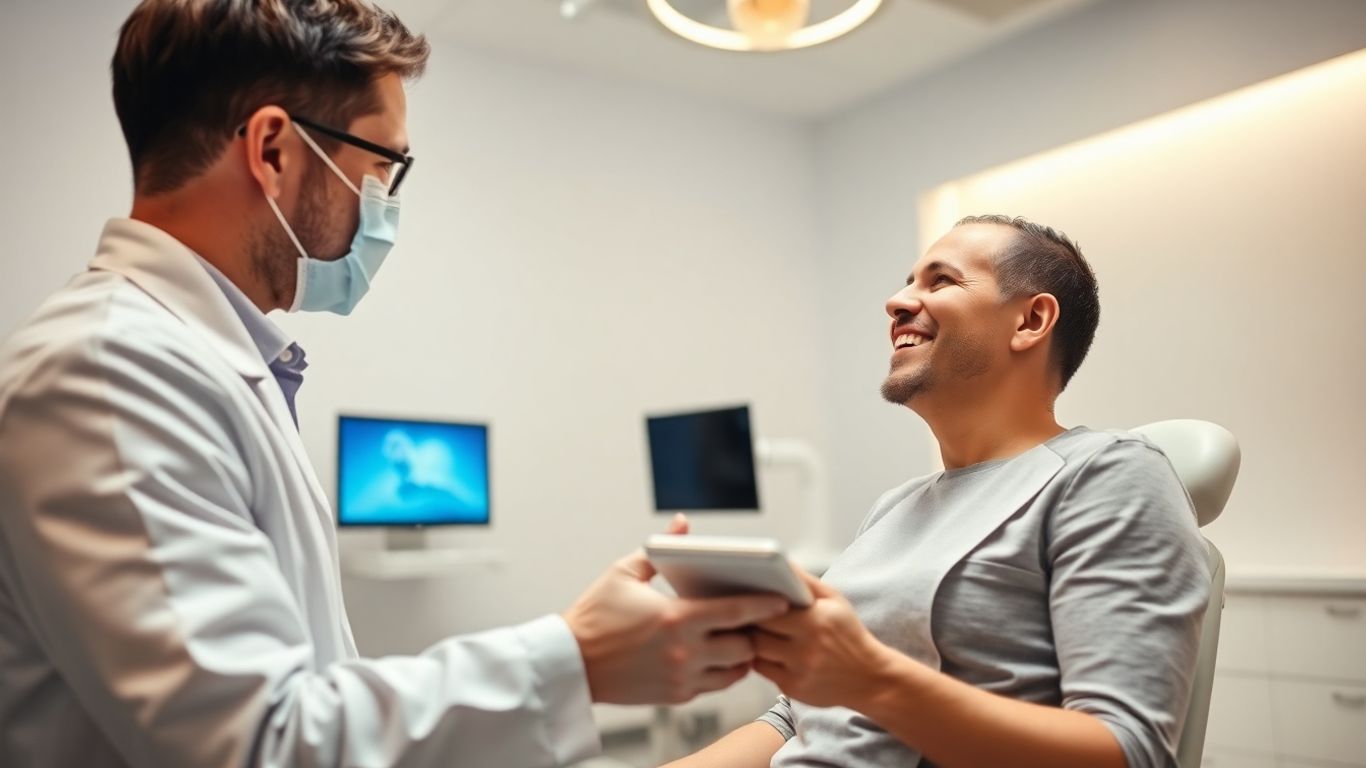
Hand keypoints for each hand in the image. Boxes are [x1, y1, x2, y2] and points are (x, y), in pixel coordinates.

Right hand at [562, 514, 789, 704]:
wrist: (570, 664)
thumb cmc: (594, 616)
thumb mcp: (624, 573)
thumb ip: (660, 548)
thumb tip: (682, 524)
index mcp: (675, 618)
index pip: (736, 612)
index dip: (764, 605)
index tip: (782, 599)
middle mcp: (683, 652)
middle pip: (744, 646)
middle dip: (754, 632)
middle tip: (757, 618)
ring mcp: (681, 678)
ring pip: (734, 671)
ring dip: (742, 655)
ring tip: (741, 637)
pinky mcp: (676, 696)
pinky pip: (714, 686)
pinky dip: (722, 671)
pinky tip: (719, 655)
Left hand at [752, 568, 895, 708]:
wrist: (870, 678)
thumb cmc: (849, 634)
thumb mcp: (835, 601)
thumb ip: (805, 581)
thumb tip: (780, 563)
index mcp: (815, 620)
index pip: (767, 609)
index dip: (756, 604)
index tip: (751, 599)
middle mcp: (805, 648)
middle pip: (756, 631)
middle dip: (750, 623)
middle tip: (746, 615)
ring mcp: (798, 670)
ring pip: (755, 651)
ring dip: (753, 642)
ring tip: (757, 632)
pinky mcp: (792, 688)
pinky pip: (762, 670)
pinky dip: (761, 660)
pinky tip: (769, 652)